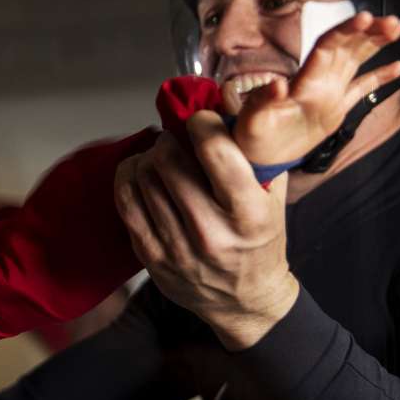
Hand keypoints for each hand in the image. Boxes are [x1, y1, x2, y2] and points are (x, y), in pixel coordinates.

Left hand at [115, 121, 297, 349]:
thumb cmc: (259, 241)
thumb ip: (257, 150)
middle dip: (169, 140)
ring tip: (159, 158)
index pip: (216, 151)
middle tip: (175, 141)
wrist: (245, 300)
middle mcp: (212, 232)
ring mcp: (178, 247)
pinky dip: (127, 178)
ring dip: (148, 157)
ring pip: (143, 177)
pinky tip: (139, 174)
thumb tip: (230, 99)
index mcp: (248, 213)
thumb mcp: (273, 196)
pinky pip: (126, 203)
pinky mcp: (152, 257)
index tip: (199, 121)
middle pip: (169, 160)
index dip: (201, 123)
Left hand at [232, 12, 399, 167]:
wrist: (259, 155)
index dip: (345, 30)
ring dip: (376, 45)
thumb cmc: (251, 134)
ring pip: (356, 60)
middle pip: (346, 47)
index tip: (365, 18)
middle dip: (368, 32)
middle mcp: (318, 80)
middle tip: (390, 22)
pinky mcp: (336, 108)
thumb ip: (264, 100)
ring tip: (396, 30)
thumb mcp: (253, 118)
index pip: (327, 46)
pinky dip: (379, 78)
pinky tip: (397, 67)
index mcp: (302, 80)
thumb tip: (278, 85)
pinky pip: (360, 88)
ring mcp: (329, 92)